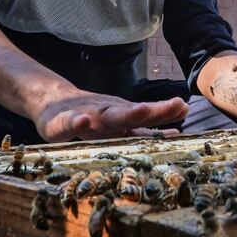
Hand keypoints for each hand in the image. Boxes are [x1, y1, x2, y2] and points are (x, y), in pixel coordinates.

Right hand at [33, 91, 187, 142]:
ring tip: (142, 110)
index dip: (165, 113)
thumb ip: (143, 129)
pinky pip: (70, 122)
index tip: (184, 108)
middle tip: (176, 105)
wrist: (53, 102)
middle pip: (134, 113)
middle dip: (155, 110)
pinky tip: (82, 121)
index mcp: (121, 118)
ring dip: (124, 113)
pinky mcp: (62, 122)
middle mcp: (108, 115)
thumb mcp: (118, 121)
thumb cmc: (90, 116)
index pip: (147, 117)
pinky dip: (76, 121)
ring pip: (107, 115)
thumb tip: (176, 133)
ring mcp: (87, 117)